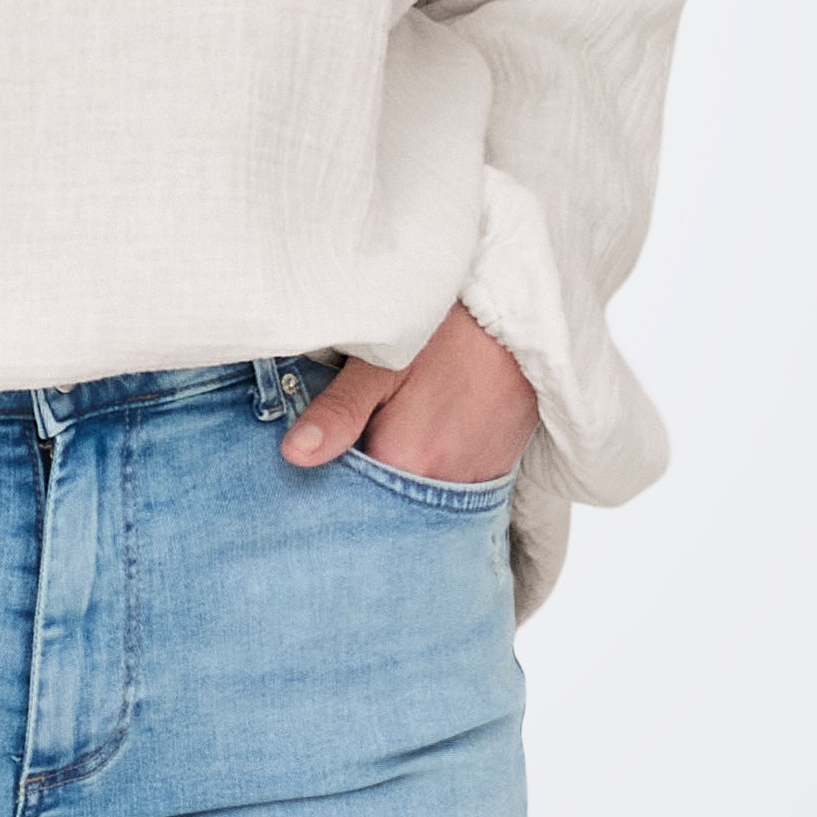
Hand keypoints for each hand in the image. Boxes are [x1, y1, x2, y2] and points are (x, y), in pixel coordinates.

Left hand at [278, 301, 538, 484]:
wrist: (522, 317)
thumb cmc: (450, 331)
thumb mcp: (383, 362)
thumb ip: (340, 411)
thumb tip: (293, 455)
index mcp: (405, 461)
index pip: (347, 493)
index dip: (329, 470)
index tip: (318, 444)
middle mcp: (442, 486)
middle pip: (383, 499)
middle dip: (362, 474)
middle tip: (356, 426)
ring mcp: (474, 484)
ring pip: (416, 494)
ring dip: (397, 471)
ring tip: (395, 424)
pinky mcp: (494, 473)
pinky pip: (449, 488)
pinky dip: (430, 468)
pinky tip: (425, 432)